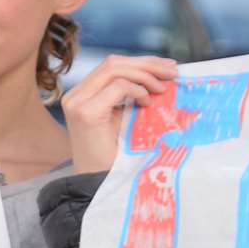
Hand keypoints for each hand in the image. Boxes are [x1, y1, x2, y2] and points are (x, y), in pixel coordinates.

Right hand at [60, 55, 179, 172]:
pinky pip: (117, 87)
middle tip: (173, 72)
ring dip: (145, 75)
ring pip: (114, 69)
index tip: (167, 67)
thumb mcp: (124, 120)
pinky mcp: (86, 113)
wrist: (99, 185)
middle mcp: (76, 95)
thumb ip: (133, 97)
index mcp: (84, 95)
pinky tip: (148, 103)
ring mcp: (78, 103)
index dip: (142, 62)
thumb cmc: (115, 158)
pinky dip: (137, 90)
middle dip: (147, 64)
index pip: (112, 65)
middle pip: (113, 62)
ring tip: (163, 88)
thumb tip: (162, 76)